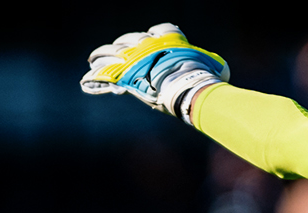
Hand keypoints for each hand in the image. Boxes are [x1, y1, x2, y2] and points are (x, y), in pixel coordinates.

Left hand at [80, 23, 228, 125]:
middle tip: (118, 52)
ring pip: (111, 52)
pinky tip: (87, 80)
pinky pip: (104, 72)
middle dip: (124, 45)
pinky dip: (96, 76)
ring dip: (102, 56)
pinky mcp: (125, 76)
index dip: (155, 35)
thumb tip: (220, 72)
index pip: (160, 30)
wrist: (189, 88)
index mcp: (169, 40)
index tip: (152, 41)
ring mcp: (134, 59)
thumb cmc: (205, 78)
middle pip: (131, 39)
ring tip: (94, 59)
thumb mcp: (215, 67)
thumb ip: (212, 65)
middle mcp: (149, 45)